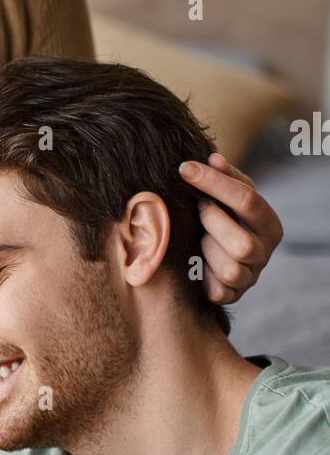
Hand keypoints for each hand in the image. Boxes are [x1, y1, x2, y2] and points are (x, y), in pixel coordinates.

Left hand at [180, 152, 283, 303]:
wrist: (206, 254)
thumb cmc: (218, 217)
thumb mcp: (224, 195)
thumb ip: (222, 177)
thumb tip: (213, 159)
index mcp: (269, 223)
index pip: (248, 200)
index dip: (214, 183)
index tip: (185, 169)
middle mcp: (265, 252)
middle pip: (241, 243)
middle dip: (211, 223)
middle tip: (197, 210)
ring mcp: (250, 277)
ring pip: (230, 269)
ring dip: (206, 251)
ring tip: (198, 239)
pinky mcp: (231, 295)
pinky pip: (218, 290)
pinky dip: (201, 275)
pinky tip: (195, 261)